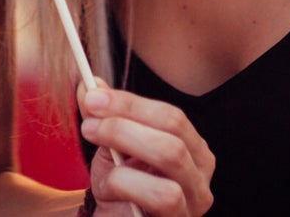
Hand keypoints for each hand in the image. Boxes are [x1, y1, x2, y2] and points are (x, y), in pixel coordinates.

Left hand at [78, 84, 213, 215]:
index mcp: (193, 151)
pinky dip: (128, 184)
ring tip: (98, 163)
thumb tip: (90, 86)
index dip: (130, 103)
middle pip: (173, 133)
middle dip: (125, 122)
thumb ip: (103, 118)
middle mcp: (201, 176)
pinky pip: (163, 196)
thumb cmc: (120, 193)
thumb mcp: (109, 151)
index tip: (92, 96)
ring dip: (126, 146)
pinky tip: (107, 188)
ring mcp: (194, 203)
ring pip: (172, 157)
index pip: (171, 116)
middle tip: (88, 125)